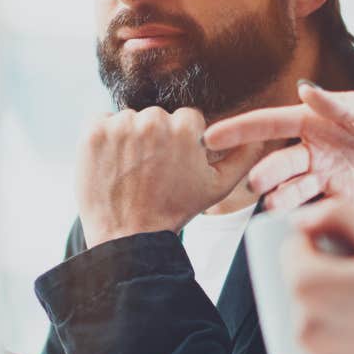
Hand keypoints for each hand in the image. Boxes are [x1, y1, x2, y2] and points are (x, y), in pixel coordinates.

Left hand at [76, 105, 264, 246]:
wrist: (129, 236)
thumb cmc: (175, 211)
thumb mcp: (218, 188)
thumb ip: (243, 157)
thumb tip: (260, 135)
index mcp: (186, 128)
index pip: (186, 119)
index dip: (181, 143)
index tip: (173, 166)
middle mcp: (154, 120)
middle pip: (157, 116)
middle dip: (155, 139)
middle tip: (151, 172)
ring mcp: (121, 126)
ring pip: (129, 119)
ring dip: (129, 139)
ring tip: (132, 172)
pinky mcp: (93, 132)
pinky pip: (101, 121)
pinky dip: (105, 139)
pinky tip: (113, 165)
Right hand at [203, 84, 353, 210]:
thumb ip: (342, 106)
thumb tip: (304, 90)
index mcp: (320, 119)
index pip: (273, 123)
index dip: (242, 129)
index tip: (212, 136)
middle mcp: (319, 149)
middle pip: (280, 161)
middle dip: (264, 171)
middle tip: (255, 182)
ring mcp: (330, 176)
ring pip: (294, 188)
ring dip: (279, 196)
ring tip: (270, 204)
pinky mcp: (347, 199)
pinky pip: (318, 206)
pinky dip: (304, 211)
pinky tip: (294, 215)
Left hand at [285, 200, 353, 353]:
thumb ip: (339, 216)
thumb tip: (300, 220)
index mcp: (309, 287)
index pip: (292, 252)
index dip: (321, 243)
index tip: (353, 251)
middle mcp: (306, 334)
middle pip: (304, 296)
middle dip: (330, 285)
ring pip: (320, 334)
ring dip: (339, 323)